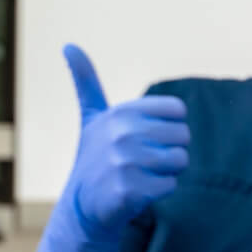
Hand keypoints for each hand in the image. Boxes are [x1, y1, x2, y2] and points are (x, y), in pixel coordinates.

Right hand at [31, 44, 190, 251]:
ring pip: (181, 160)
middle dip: (171, 151)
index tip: (149, 136)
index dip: (171, 127)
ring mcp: (124, 162)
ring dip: (167, 171)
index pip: (178, 111)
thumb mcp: (92, 117)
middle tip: (145, 161)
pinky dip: (160, 190)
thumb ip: (86, 82)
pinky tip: (139, 192)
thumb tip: (68, 44)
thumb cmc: (96, 157)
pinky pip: (171, 184)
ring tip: (142, 175)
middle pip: (183, 136)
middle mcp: (121, 134)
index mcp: (120, 112)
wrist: (83, 206)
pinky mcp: (129, 189)